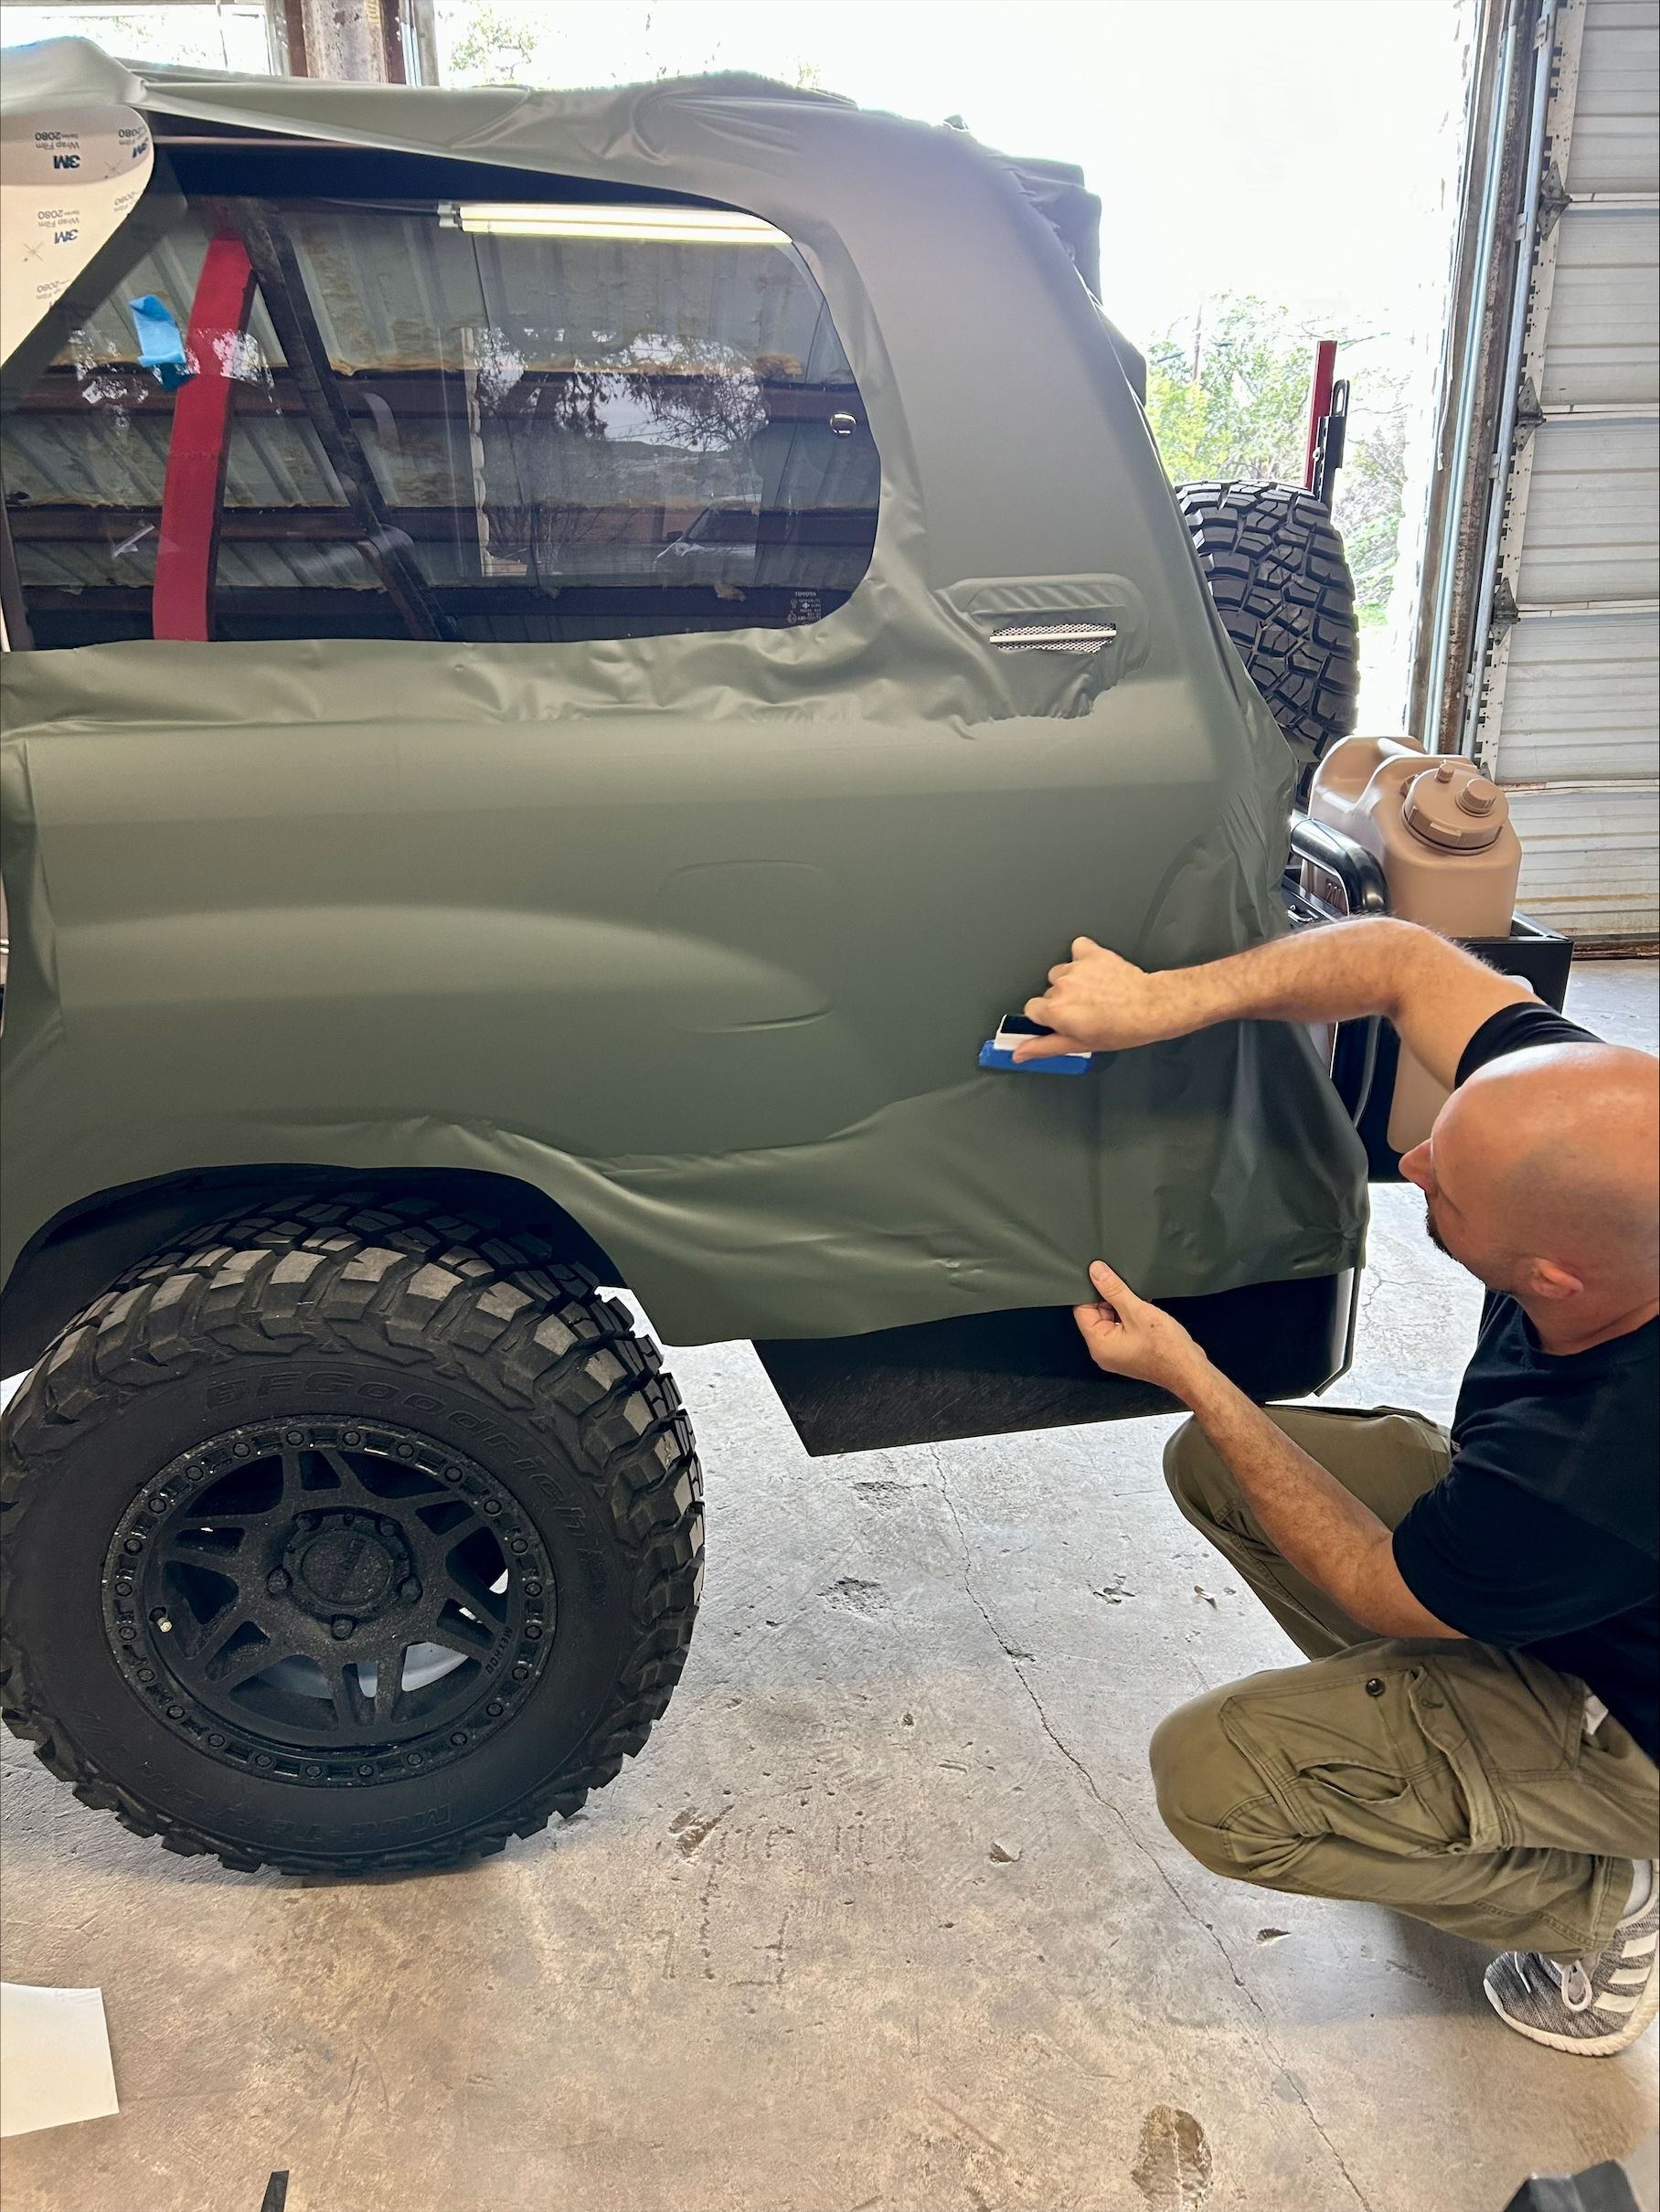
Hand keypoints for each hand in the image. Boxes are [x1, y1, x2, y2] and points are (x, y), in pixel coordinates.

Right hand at [1011, 938, 1175, 1059]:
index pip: (1032, 1010)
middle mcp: (1062, 986)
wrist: (1151, 1007)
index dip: (1047, 1017)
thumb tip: (1018, 1053)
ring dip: (1072, 981)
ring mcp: (1076, 968)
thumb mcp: (1080, 1046)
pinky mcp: (1091, 954)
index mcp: (1055, 1011)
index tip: (1060, 1020)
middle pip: (1048, 992)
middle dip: (1062, 1000)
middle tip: (1085, 1010)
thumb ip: (1044, 1047)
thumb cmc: (1122, 1029)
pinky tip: (1095, 970)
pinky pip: (1077, 948)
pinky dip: (1083, 956)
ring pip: (1060, 973)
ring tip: (1093, 992)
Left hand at [1073, 1260, 1208, 1395]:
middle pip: (1096, 1314)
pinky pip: (1122, 1327)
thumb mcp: (1137, 1311)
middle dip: (1109, 1298)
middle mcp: (1103, 1351)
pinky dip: (1130, 1315)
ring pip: (1111, 1319)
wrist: (1190, 1370)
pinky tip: (1144, 1309)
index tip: (1103, 1276)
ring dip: (1122, 1306)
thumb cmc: (1166, 1349)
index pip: (1082, 1310)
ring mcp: (1117, 1352)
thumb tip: (1096, 1272)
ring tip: (1138, 1302)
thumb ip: (1114, 1290)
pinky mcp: (1130, 1350)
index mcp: (1099, 1344)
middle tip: (1126, 1288)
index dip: (1092, 1291)